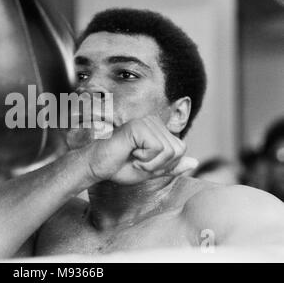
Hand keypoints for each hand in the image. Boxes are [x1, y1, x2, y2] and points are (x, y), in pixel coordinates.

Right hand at [79, 115, 197, 184]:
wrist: (97, 167)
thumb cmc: (120, 167)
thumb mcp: (152, 170)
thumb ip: (172, 166)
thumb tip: (195, 162)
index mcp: (158, 129)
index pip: (181, 149)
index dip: (165, 164)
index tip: (144, 163)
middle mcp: (154, 121)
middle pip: (178, 150)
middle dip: (159, 165)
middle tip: (137, 162)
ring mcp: (146, 122)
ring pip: (170, 151)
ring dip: (151, 163)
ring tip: (133, 158)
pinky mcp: (139, 127)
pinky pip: (158, 149)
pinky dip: (145, 159)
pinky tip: (130, 153)